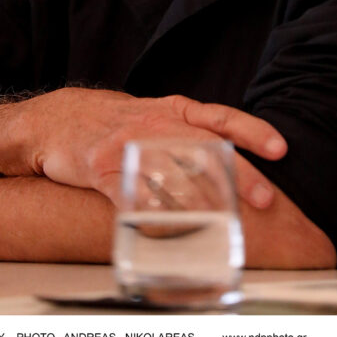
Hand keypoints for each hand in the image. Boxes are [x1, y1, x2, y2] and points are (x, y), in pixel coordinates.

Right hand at [10, 88, 286, 208]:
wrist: (56, 120)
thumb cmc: (116, 121)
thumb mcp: (158, 114)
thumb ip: (193, 131)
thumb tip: (236, 156)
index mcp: (174, 109)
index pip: (221, 117)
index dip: (252, 131)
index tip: (280, 148)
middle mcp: (155, 123)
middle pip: (205, 148)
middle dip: (238, 175)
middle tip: (265, 198)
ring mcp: (129, 145)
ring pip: (173, 174)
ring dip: (203, 201)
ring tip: (226, 222)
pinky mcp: (101, 168)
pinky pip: (131, 194)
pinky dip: (151, 213)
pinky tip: (169, 227)